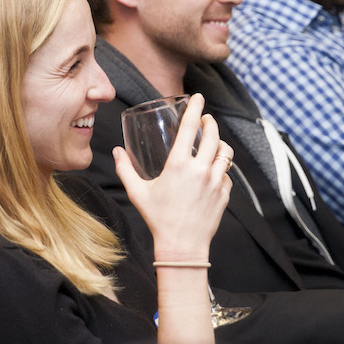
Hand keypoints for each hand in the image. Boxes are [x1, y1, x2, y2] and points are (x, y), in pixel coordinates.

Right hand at [114, 93, 231, 259]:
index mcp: (178, 165)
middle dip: (210, 122)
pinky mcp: (225, 193)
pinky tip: (213, 170)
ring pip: (226, 152)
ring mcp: (215, 181)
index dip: (195, 108)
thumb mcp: (138, 192)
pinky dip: (222, 168)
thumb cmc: (158, 218)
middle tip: (205, 119)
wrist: (182, 246)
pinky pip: (227, 173)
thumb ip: (125, 169)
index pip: (190, 127)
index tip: (198, 97)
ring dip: (220, 143)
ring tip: (213, 142)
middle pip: (213, 135)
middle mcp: (200, 169)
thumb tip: (116, 151)